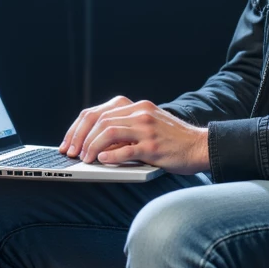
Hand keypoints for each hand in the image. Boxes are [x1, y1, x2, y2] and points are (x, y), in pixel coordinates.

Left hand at [60, 98, 209, 173]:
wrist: (200, 146)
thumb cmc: (172, 141)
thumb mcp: (148, 125)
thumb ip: (125, 128)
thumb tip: (95, 143)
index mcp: (137, 106)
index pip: (98, 112)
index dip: (78, 128)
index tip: (68, 142)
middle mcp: (140, 113)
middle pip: (99, 120)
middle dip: (80, 138)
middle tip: (72, 153)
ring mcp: (147, 128)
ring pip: (108, 132)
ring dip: (91, 146)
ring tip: (85, 159)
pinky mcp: (153, 146)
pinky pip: (126, 149)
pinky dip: (110, 155)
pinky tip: (101, 160)